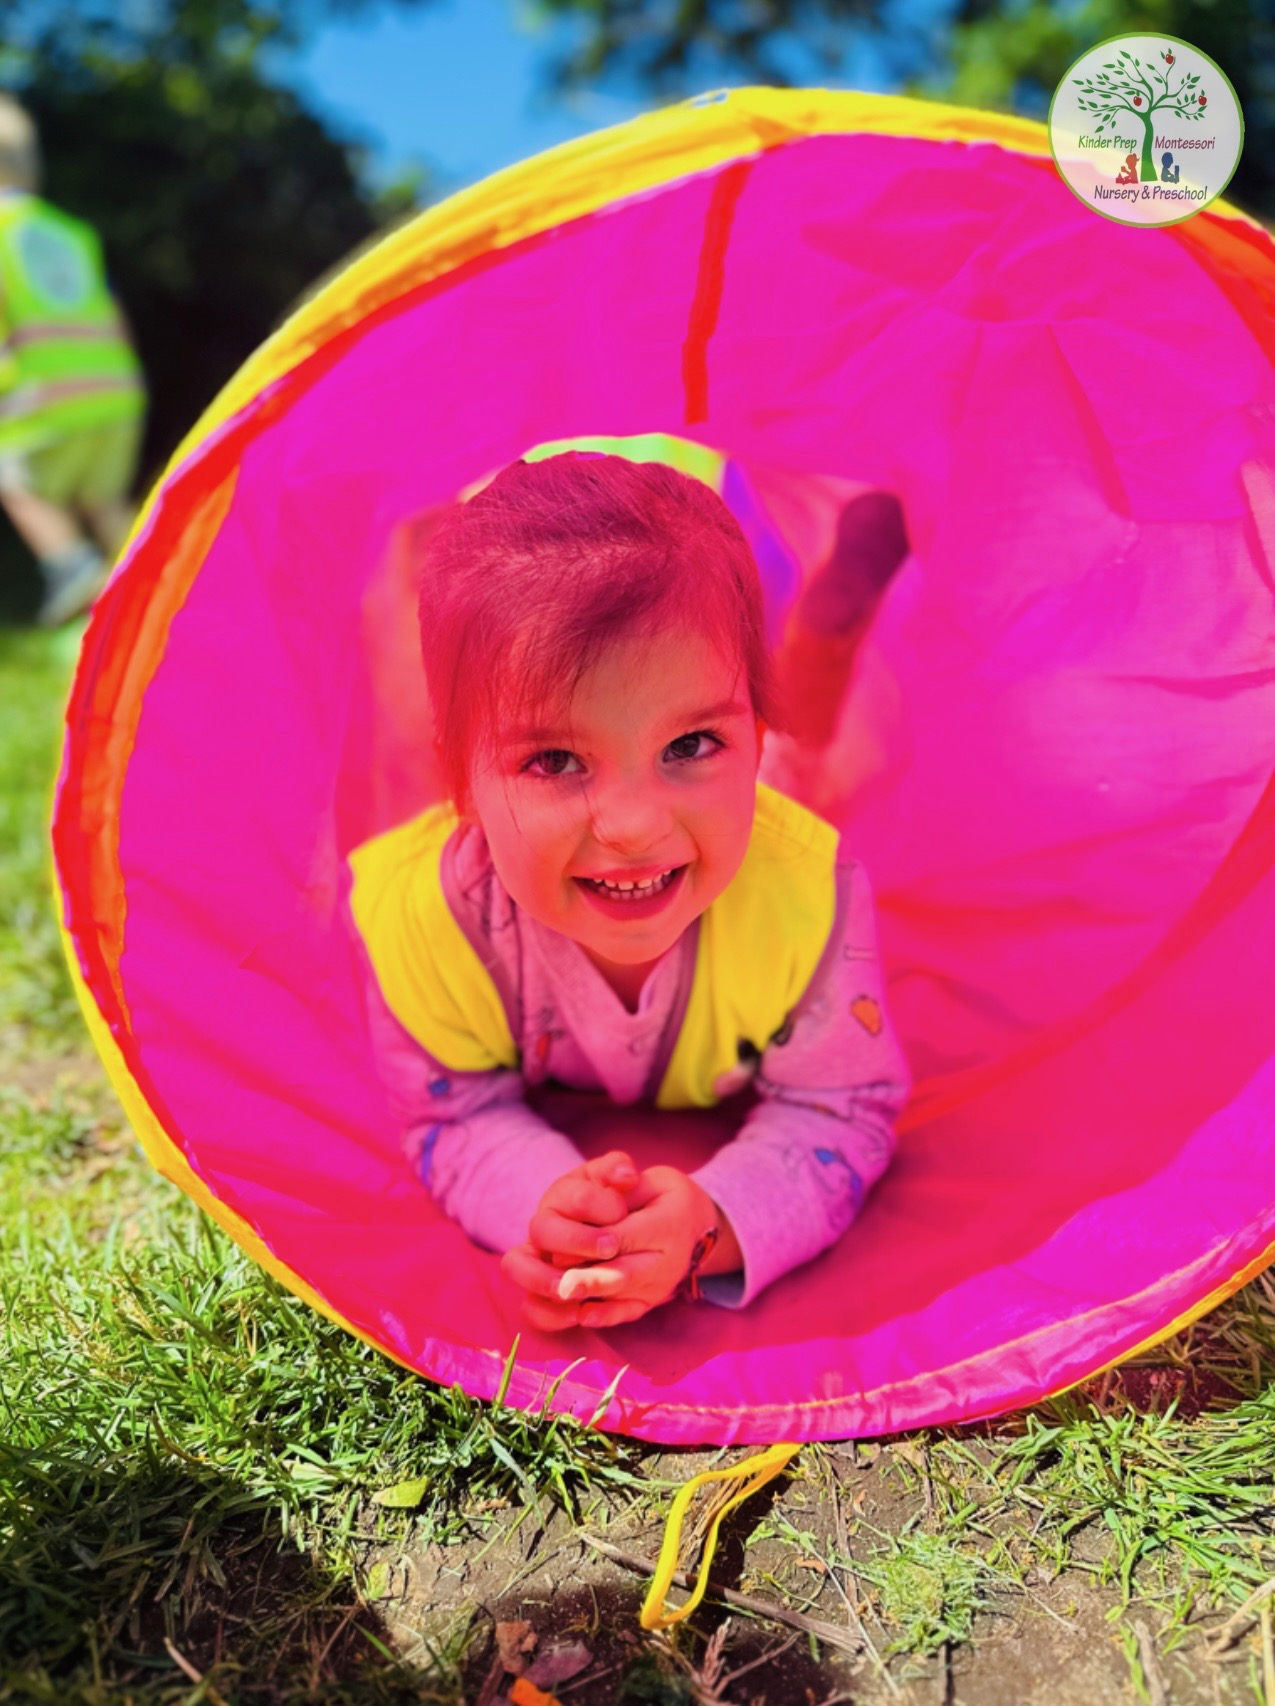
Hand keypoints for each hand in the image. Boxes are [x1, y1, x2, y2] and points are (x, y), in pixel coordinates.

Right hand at [500, 1151, 638, 1330]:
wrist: (610, 1231)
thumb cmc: (610, 1202)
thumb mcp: (614, 1179)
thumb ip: (617, 1169)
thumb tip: (625, 1175)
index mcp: (560, 1196)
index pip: (572, 1197)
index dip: (597, 1204)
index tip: (622, 1212)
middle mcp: (542, 1228)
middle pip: (540, 1231)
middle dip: (576, 1240)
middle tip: (610, 1247)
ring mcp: (535, 1261)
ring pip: (516, 1267)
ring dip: (545, 1279)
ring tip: (576, 1287)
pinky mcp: (538, 1293)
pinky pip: (529, 1308)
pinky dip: (547, 1314)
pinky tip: (578, 1315)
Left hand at [503, 1165, 738, 1331]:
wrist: (697, 1226)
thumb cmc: (666, 1196)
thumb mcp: (653, 1179)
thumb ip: (624, 1187)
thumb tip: (606, 1191)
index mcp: (668, 1224)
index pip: (625, 1236)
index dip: (595, 1242)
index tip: (560, 1250)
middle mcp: (668, 1261)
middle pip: (624, 1273)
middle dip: (592, 1280)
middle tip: (563, 1286)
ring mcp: (660, 1285)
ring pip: (621, 1295)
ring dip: (591, 1297)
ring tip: (561, 1296)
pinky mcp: (651, 1300)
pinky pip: (629, 1312)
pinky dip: (607, 1316)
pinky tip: (584, 1316)